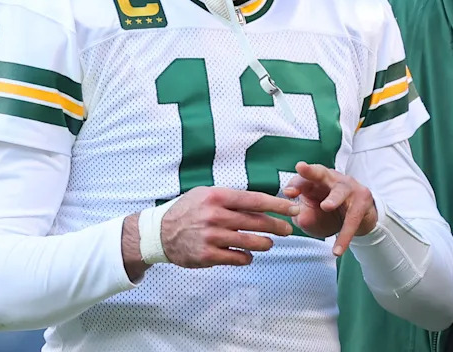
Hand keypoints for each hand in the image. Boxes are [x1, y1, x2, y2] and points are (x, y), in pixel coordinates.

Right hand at [157, 186, 297, 267]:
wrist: (159, 233)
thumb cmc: (188, 210)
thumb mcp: (207, 194)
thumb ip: (232, 198)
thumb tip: (261, 202)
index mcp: (218, 197)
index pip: (256, 201)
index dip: (278, 205)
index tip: (293, 209)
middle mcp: (216, 216)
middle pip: (257, 221)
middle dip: (277, 226)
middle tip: (289, 229)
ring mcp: (212, 237)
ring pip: (250, 241)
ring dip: (265, 243)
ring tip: (269, 243)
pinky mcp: (207, 256)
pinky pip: (237, 258)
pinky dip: (246, 257)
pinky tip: (248, 255)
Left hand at [283, 161, 377, 255]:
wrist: (360, 220)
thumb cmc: (331, 213)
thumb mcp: (312, 215)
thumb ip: (302, 215)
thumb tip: (299, 215)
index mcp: (316, 181)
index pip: (303, 179)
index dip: (295, 184)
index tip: (287, 193)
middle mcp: (332, 179)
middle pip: (320, 172)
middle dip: (311, 171)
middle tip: (301, 168)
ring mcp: (349, 188)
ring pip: (340, 192)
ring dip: (333, 198)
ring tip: (326, 206)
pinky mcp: (362, 201)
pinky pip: (352, 219)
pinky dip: (344, 236)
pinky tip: (337, 249)